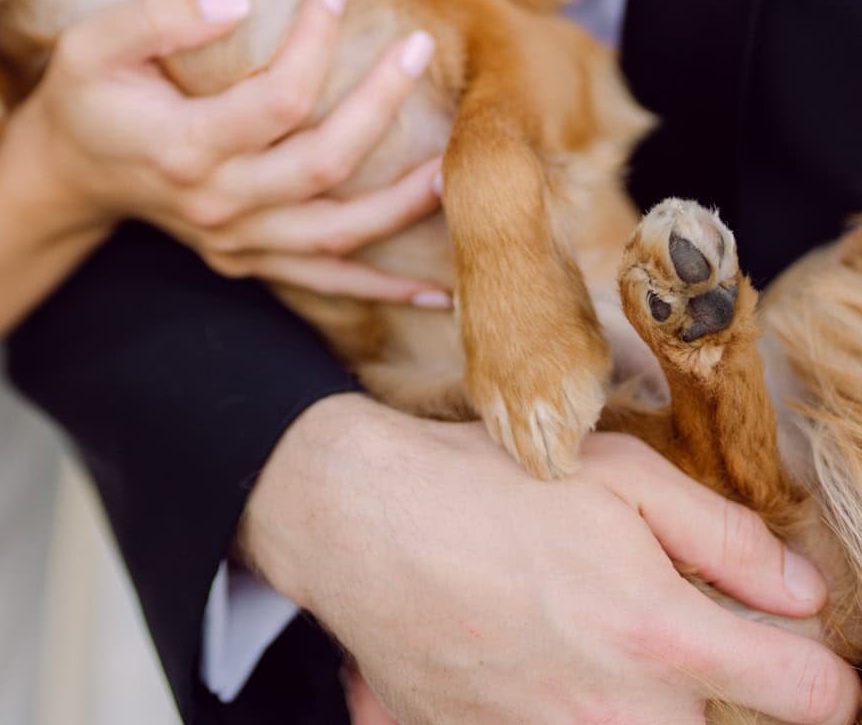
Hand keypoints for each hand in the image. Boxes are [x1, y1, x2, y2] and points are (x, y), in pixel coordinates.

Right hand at [20, 0, 447, 301]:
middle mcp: (217, 203)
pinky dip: (381, 288)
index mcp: (183, 147)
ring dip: (402, 204)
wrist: (65, 174)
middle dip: (381, 104)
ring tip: (454, 163)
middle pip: (323, 163)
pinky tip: (436, 290)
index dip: (316, 42)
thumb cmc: (84, 97)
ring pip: (337, 234)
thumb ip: (160, 15)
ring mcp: (236, 241)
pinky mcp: (248, 260)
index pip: (276, 99)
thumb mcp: (94, 42)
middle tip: (419, 47)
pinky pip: (324, 281)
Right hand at [242, 396, 858, 724]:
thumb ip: (725, 539)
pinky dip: (569, 706)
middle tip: (653, 617)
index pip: (812, 697)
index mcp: (663, 639)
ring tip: (583, 634)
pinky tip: (533, 656)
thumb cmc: (488, 486)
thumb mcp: (619, 475)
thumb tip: (804, 595)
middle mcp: (624, 717)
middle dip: (711, 680)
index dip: (825, 673)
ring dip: (641, 696)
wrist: (360, 525)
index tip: (807, 656)